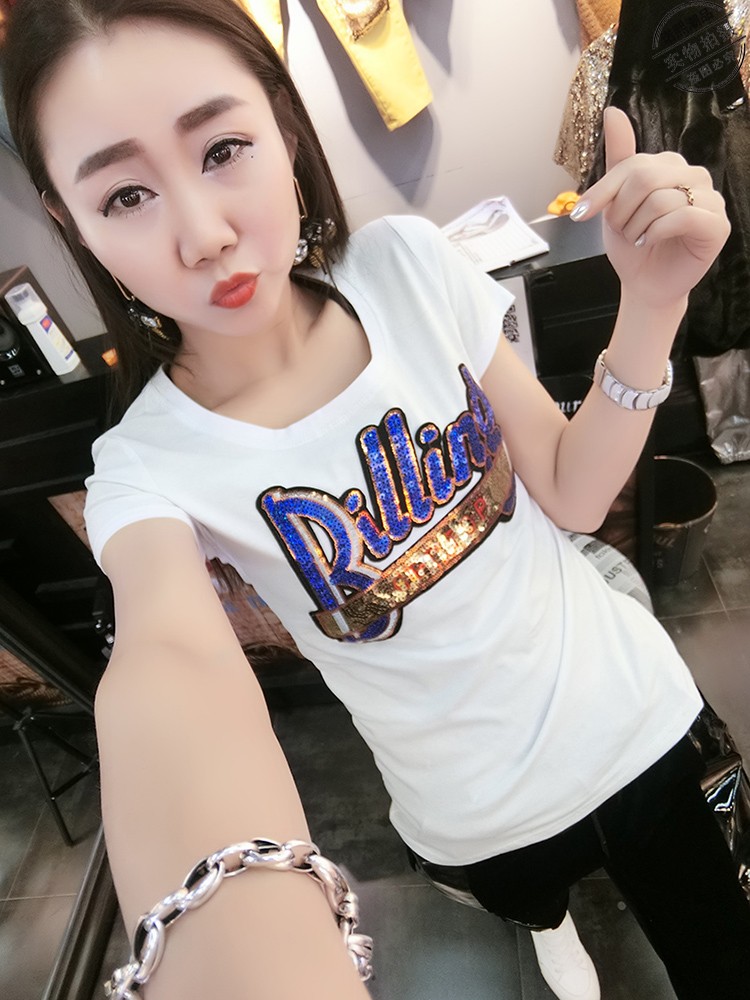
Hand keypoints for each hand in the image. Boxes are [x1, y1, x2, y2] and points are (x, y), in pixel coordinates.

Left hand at [573, 107, 730, 308]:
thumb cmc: (633, 243)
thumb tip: (612, 112)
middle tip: (623, 231)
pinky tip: (650, 242)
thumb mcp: (616, 201)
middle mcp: (693, 176)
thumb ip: (618, 158)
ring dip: (637, 227)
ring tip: (639, 239)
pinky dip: (656, 233)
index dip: (603, 191)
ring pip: (661, 199)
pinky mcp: (717, 224)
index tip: (581, 213)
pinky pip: (682, 216)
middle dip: (621, 212)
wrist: (644, 283)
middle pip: (645, 178)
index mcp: (670, 166)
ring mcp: (710, 199)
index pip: (632, 165)